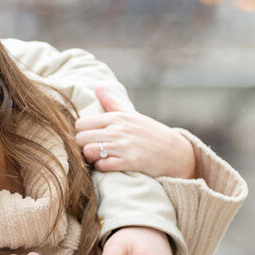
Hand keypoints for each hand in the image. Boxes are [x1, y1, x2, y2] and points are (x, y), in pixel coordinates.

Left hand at [74, 87, 196, 178]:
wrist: (174, 152)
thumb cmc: (150, 133)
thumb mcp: (131, 115)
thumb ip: (111, 103)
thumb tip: (98, 87)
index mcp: (116, 117)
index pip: (81, 124)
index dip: (80, 133)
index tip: (88, 138)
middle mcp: (118, 129)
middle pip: (81, 138)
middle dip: (81, 147)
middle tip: (90, 150)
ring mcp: (124, 146)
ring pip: (89, 151)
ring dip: (90, 158)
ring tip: (97, 158)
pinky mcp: (130, 162)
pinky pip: (103, 165)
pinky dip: (101, 167)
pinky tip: (107, 165)